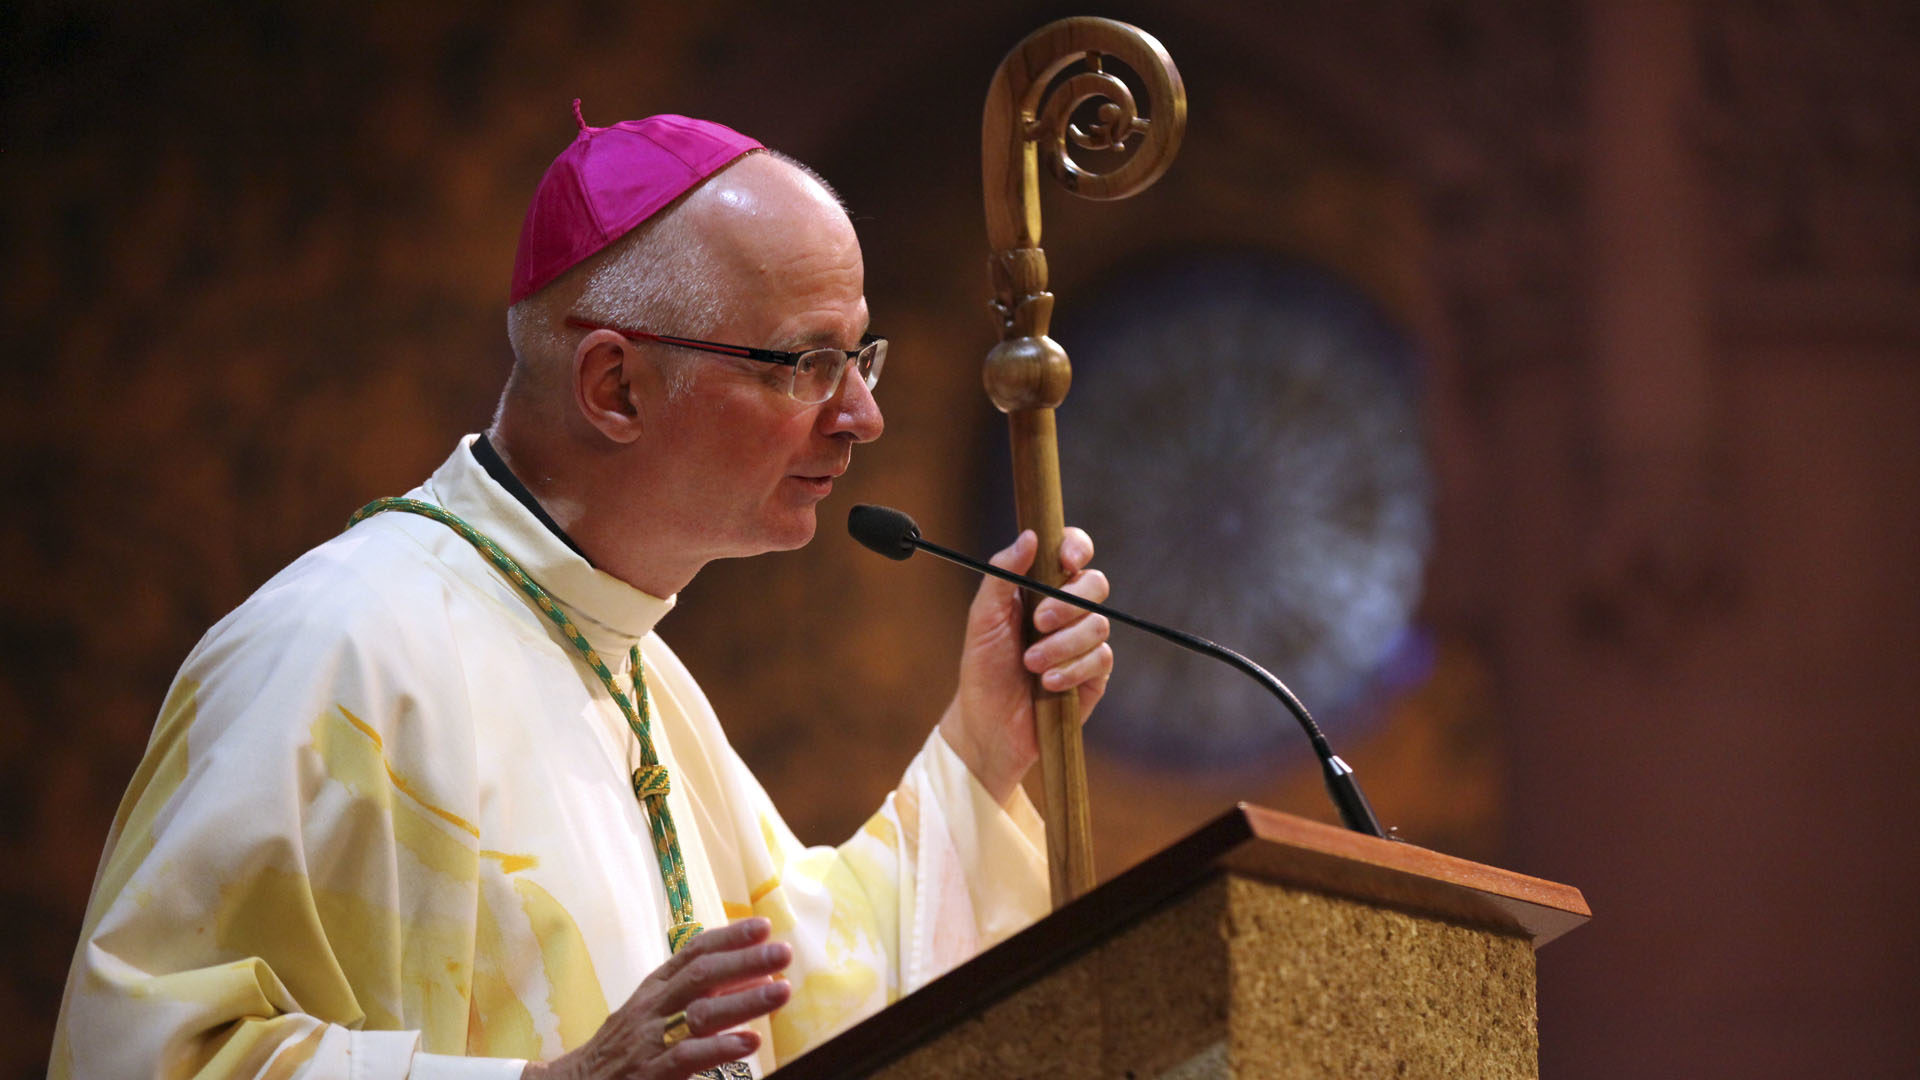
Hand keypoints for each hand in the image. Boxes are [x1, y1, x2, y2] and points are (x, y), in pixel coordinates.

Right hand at [522, 917, 790, 1079]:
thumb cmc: (628, 1045)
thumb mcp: (658, 1012)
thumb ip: (702, 994)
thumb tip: (753, 977)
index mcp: (656, 987)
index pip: (694, 952)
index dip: (729, 937)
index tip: (764, 926)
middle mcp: (653, 1007)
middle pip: (701, 975)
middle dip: (744, 961)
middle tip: (783, 952)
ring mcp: (651, 1039)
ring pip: (700, 1013)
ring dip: (743, 1001)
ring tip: (780, 991)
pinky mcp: (651, 1072)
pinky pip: (687, 1056)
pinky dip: (720, 1047)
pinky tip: (750, 1042)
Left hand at [939, 527, 1112, 803]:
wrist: (987, 725)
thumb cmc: (982, 668)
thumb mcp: (983, 617)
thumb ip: (1002, 574)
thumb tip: (1029, 536)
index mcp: (1041, 588)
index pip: (1072, 552)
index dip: (1076, 548)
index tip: (1066, 561)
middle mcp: (1068, 611)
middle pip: (1095, 584)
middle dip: (1068, 603)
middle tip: (1038, 623)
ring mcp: (1084, 642)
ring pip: (1098, 624)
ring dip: (1062, 645)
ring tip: (1031, 664)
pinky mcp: (1095, 675)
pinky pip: (1101, 659)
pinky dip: (1072, 670)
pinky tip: (1048, 683)